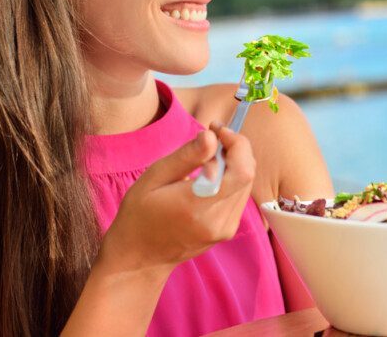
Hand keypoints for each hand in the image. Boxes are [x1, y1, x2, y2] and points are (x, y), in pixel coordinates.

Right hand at [99, 122, 255, 272]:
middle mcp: (217, 221)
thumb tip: (211, 136)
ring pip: (246, 183)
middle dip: (235, 148)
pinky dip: (231, 177)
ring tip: (207, 154)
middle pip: (247, 173)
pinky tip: (210, 174)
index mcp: (197, 206)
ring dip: (234, 161)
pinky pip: (239, 195)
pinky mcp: (226, 231)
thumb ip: (186, 157)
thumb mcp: (154, 178)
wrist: (139, 258)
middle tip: (211, 136)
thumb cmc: (139, 214)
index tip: (216, 129)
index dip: (237, 144)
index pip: (241, 171)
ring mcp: (224, 229)